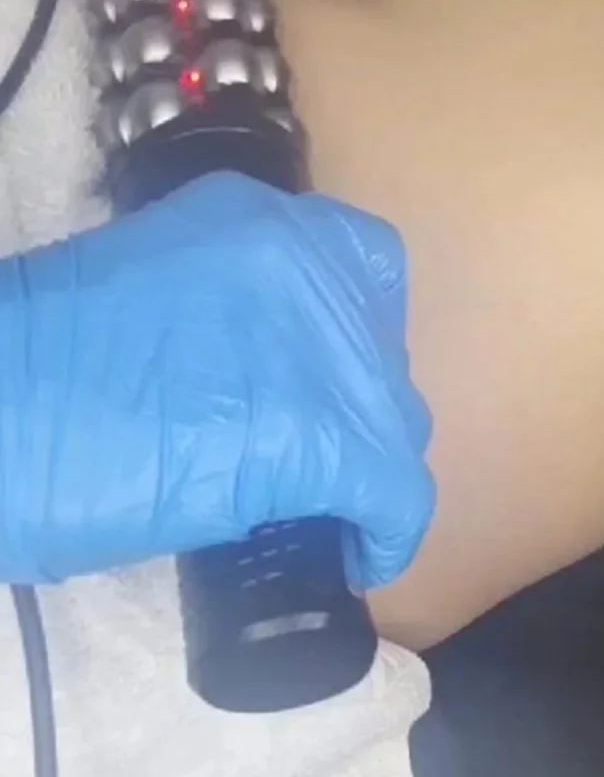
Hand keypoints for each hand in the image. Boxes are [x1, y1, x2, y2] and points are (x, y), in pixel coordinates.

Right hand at [0, 173, 434, 587]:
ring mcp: (318, 344)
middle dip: (355, 413)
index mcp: (252, 218)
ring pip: (394, 419)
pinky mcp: (321, 434)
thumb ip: (218, 311)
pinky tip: (356, 558)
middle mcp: (300, 260)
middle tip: (308, 462)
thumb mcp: (146, 296)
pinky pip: (395, 490)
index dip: (356, 335)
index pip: (362, 264)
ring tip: (321, 512)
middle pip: (380, 350)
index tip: (327, 385)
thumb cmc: (32, 369)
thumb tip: (260, 375)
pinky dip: (385, 534)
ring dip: (366, 470)